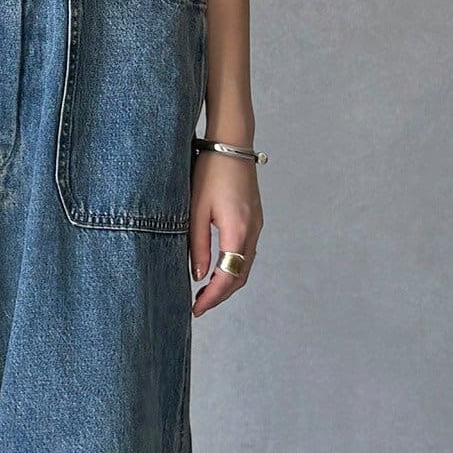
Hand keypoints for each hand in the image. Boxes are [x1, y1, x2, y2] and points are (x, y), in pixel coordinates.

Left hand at [189, 150, 261, 316]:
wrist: (231, 143)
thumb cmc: (210, 171)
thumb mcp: (196, 209)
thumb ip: (197, 245)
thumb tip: (198, 276)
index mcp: (238, 230)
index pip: (228, 276)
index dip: (213, 297)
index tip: (196, 310)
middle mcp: (253, 230)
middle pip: (241, 275)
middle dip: (221, 295)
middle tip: (198, 307)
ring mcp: (257, 224)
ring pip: (245, 265)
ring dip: (227, 282)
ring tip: (205, 293)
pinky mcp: (254, 218)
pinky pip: (246, 251)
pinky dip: (233, 267)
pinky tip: (217, 268)